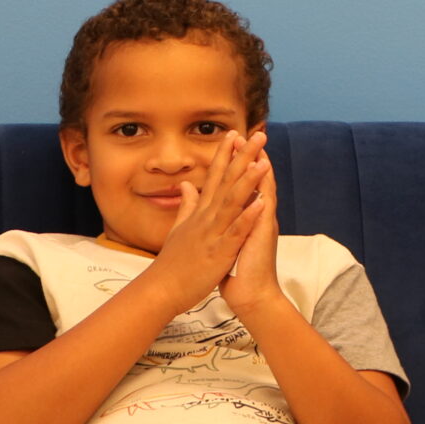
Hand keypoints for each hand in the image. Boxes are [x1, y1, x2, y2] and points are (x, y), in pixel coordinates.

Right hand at [145, 129, 266, 312]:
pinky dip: (247, 218)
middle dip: (243, 157)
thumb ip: (185, 205)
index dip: (225, 154)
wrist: (161, 290)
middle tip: (258, 135)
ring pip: (233, 202)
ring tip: (263, 162)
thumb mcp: (178, 228)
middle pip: (227, 182)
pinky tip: (261, 204)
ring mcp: (212, 234)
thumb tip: (186, 184)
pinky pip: (235, 232)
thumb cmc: (172, 262)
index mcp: (200, 212)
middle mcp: (206, 218)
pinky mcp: (219, 252)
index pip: (214, 176)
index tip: (234, 133)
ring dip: (248, 182)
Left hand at [219, 138, 283, 315]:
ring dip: (260, 167)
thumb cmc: (238, 271)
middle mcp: (257, 216)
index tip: (230, 141)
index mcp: (245, 216)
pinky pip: (265, 208)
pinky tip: (263, 175)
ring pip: (263, 189)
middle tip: (245, 133)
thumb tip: (213, 209)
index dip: (236, 162)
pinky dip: (263, 189)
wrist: (252, 296)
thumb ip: (222, 222)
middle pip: (254, 180)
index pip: (241, 184)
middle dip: (250, 156)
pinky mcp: (263, 234)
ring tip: (257, 146)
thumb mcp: (226, 241)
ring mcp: (262, 223)